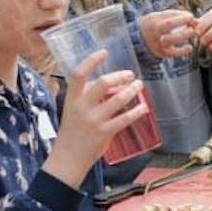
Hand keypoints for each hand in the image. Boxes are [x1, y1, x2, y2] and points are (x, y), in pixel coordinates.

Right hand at [47, 53, 147, 185]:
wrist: (67, 158)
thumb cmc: (72, 132)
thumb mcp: (73, 110)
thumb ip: (88, 97)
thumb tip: (113, 86)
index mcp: (71, 99)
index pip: (79, 74)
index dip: (92, 61)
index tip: (104, 52)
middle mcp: (82, 107)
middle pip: (102, 84)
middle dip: (119, 76)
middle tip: (130, 75)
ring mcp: (93, 121)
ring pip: (117, 100)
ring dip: (131, 91)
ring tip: (139, 86)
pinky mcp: (104, 133)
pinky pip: (124, 119)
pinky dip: (136, 111)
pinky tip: (143, 108)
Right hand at [138, 8, 196, 58]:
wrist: (140, 39)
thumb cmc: (157, 24)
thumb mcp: (163, 17)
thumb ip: (179, 16)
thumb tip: (196, 21)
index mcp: (153, 20)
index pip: (168, 17)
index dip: (181, 18)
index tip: (191, 16)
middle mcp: (153, 31)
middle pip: (167, 26)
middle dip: (182, 23)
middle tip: (192, 25)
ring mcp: (156, 43)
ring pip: (169, 39)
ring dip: (183, 35)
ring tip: (193, 32)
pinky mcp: (161, 53)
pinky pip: (172, 53)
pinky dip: (183, 51)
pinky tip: (190, 47)